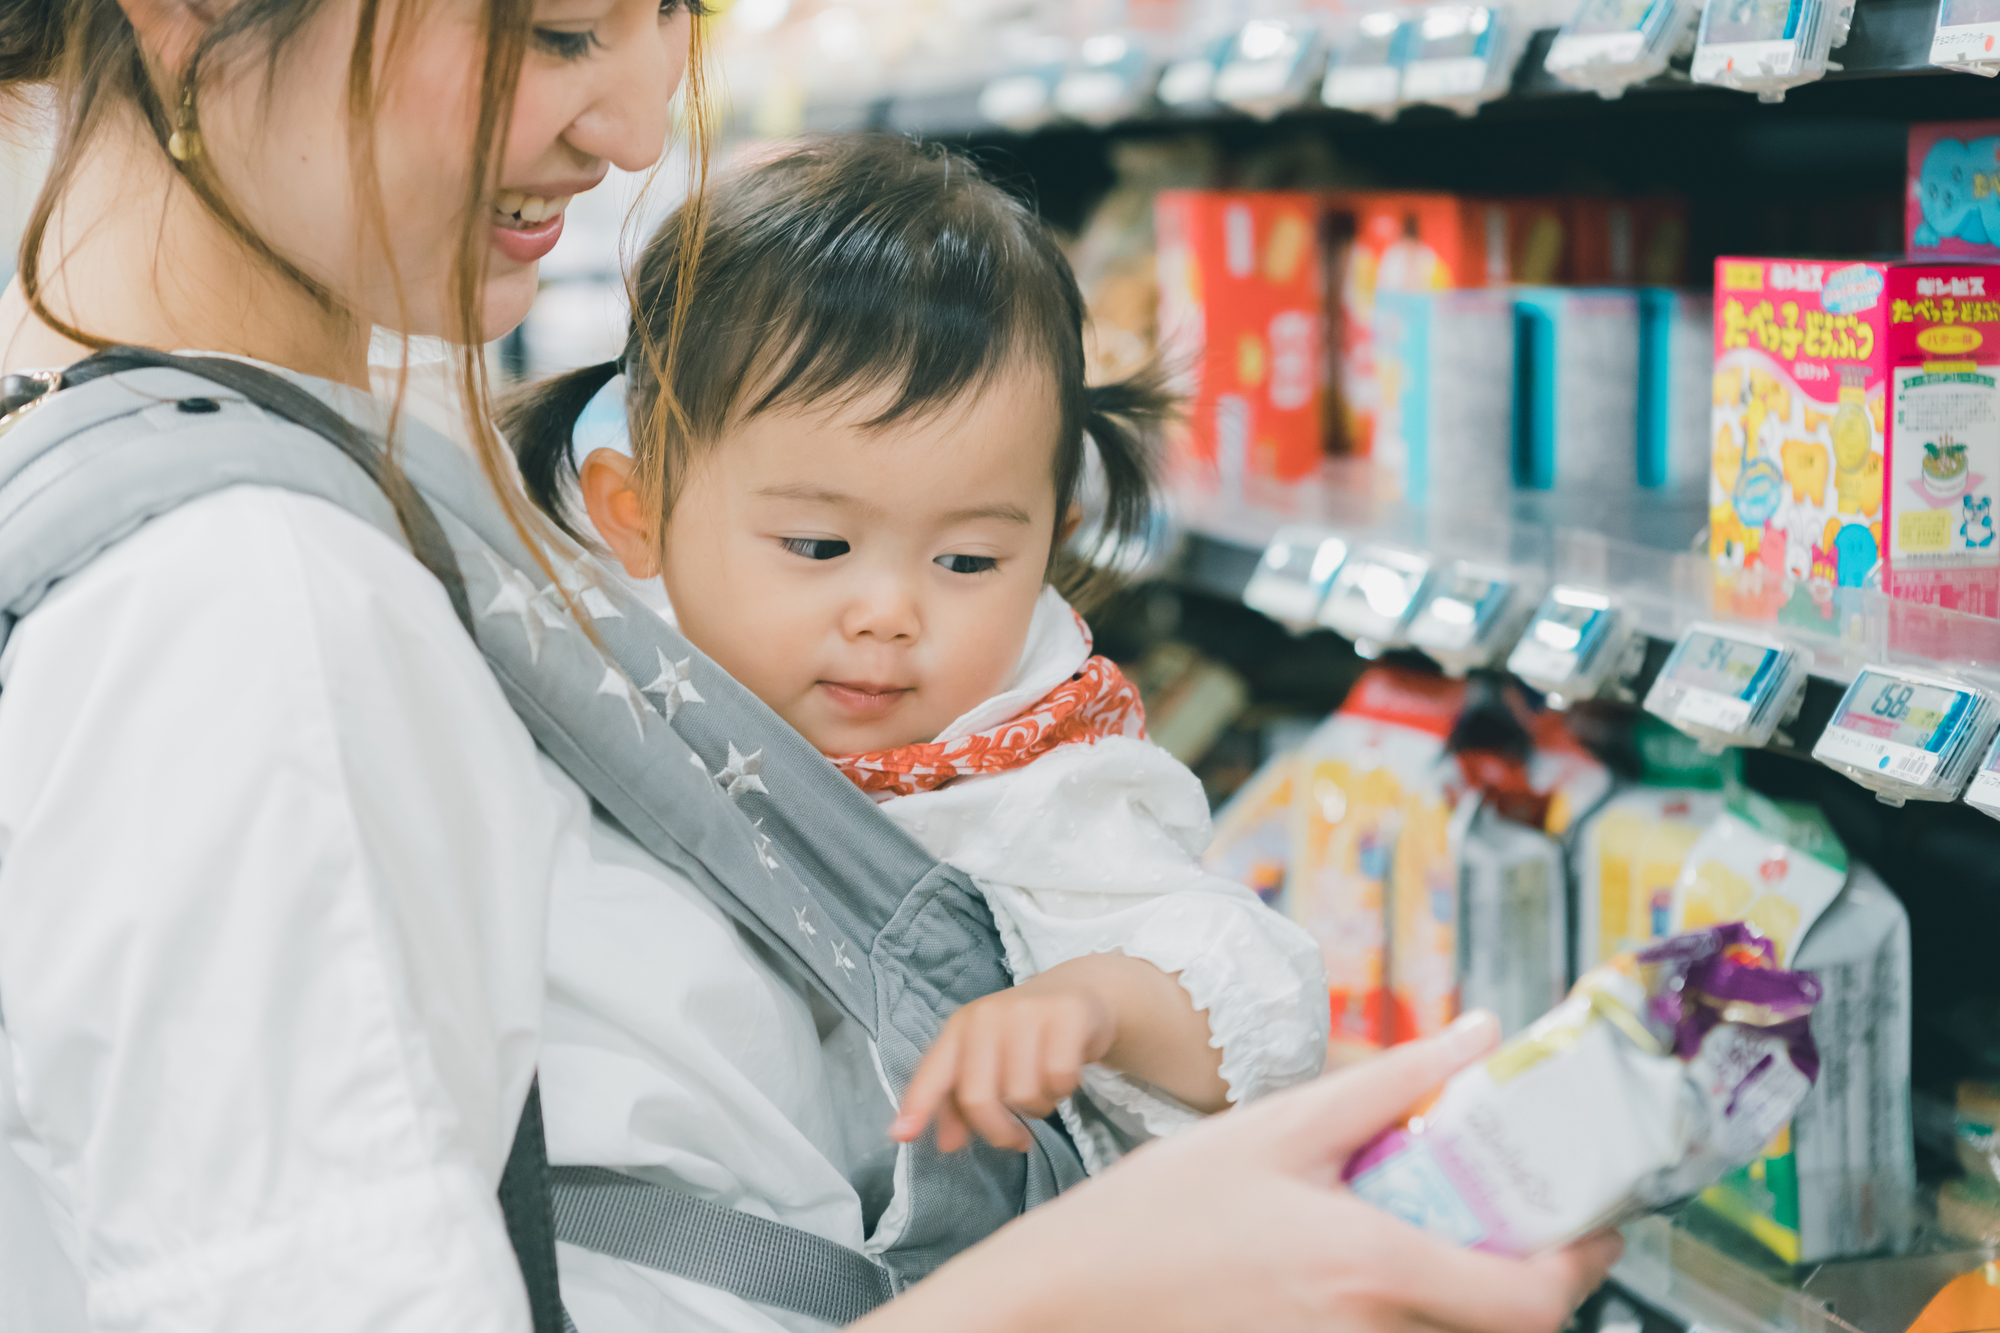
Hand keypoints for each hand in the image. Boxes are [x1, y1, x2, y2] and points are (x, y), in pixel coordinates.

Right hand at [859, 1012, 1622, 1332]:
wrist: (1068, 1297)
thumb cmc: (1158, 1212)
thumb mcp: (1275, 1126)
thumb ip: (1389, 1080)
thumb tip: (1479, 1032)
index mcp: (1371, 1268)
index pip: (1529, 1301)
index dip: (1581, 1264)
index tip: (1592, 1221)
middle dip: (1529, 1277)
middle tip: (1522, 1218)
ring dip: (1468, 1297)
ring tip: (1446, 1234)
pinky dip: (1409, 1317)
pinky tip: (1375, 1270)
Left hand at [891, 959, 1118, 1153]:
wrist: (1079, 993)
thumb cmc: (1026, 1037)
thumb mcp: (989, 1062)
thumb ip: (961, 1103)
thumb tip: (948, 1144)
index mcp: (960, 1028)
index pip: (934, 1072)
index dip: (918, 1104)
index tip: (903, 1135)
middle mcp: (987, 1015)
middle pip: (978, 1097)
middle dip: (998, 1131)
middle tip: (1016, 1139)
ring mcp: (1027, 1011)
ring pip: (1023, 1094)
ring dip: (1039, 1108)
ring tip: (1044, 1092)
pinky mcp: (1066, 1015)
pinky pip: (1059, 1078)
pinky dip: (1064, 1090)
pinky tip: (1065, 1078)